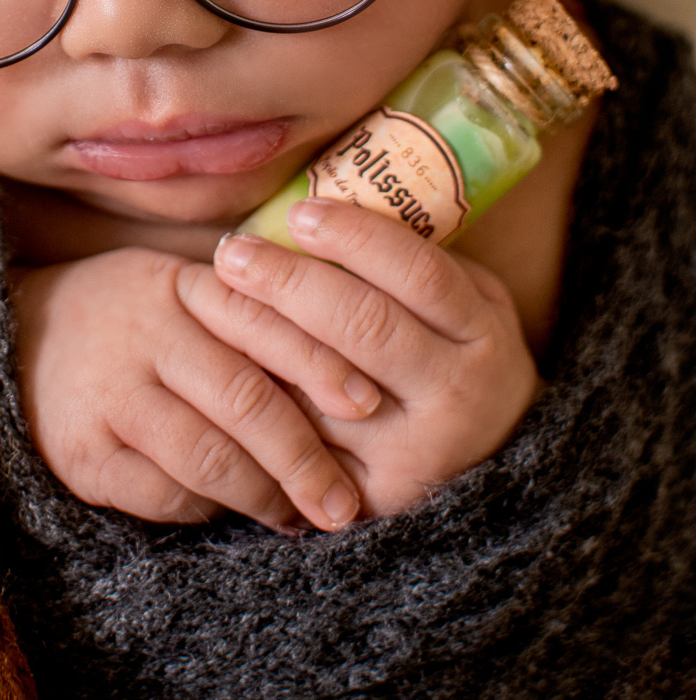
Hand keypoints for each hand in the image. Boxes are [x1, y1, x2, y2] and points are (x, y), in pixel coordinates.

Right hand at [9, 245, 384, 531]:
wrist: (12, 339)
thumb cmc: (127, 318)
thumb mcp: (180, 291)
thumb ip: (246, 314)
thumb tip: (353, 370)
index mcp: (179, 286)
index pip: (263, 322)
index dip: (320, 363)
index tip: (369, 403)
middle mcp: (145, 333)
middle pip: (245, 399)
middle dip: (304, 457)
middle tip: (343, 501)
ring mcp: (109, 393)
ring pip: (208, 455)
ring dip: (262, 494)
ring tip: (295, 515)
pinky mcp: (82, 452)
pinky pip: (162, 494)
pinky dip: (204, 509)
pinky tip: (225, 512)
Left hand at [197, 199, 538, 516]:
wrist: (488, 470)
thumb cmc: (456, 357)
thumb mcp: (467, 305)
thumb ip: (416, 263)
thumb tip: (331, 200)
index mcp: (484, 338)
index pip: (418, 274)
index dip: (355, 237)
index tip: (300, 212)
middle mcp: (456, 399)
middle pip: (363, 326)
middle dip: (289, 281)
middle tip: (233, 250)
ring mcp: (412, 456)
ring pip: (320, 388)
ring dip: (257, 335)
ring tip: (212, 291)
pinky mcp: (368, 499)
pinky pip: (300, 441)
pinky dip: (259, 396)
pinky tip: (221, 358)